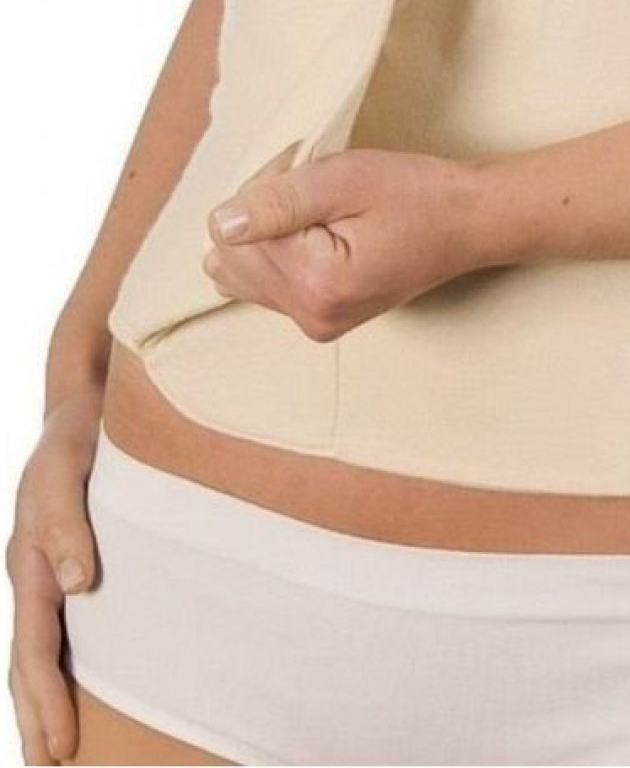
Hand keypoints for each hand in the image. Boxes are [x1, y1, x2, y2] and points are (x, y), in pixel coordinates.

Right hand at [6, 386, 101, 764]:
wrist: (83, 407)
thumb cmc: (77, 440)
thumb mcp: (66, 474)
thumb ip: (67, 526)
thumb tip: (76, 586)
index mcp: (29, 564)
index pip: (35, 650)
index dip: (47, 702)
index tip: (61, 752)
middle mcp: (37, 575)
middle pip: (34, 662)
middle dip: (39, 719)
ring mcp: (50, 569)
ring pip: (48, 646)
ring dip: (50, 699)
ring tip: (60, 749)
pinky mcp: (72, 557)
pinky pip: (67, 620)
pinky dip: (69, 660)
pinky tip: (89, 679)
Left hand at [203, 143, 486, 341]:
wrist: (467, 223)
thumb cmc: (416, 195)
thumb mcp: (343, 180)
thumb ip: (276, 202)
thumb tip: (221, 224)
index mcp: (317, 284)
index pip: (235, 231)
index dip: (266, 190)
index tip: (313, 180)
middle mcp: (312, 316)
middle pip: (234, 257)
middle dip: (264, 216)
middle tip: (323, 197)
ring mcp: (318, 324)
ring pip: (245, 274)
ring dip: (272, 237)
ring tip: (325, 219)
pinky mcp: (323, 321)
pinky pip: (268, 286)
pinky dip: (282, 256)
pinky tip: (320, 239)